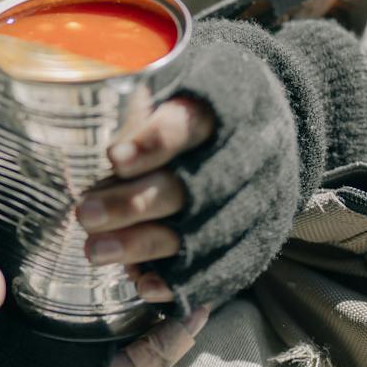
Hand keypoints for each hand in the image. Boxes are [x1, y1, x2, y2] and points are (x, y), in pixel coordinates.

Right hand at [0, 244, 209, 366]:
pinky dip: (124, 310)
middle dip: (165, 335)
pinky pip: (91, 336)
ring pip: (109, 355)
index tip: (189, 304)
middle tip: (203, 277)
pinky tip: (142, 266)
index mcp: (4, 364)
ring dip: (149, 323)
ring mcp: (24, 355)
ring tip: (184, 270)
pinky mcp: (25, 332)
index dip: (155, 354)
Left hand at [71, 18, 366, 315]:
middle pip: (190, 187)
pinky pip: (218, 269)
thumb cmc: (209, 105)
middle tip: (84, 213)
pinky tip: (142, 283)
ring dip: (143, 244)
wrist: (282, 127)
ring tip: (94, 250)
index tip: (113, 158)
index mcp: (231, 108)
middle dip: (133, 204)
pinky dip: (179, 280)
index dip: (155, 142)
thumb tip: (99, 137)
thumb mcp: (186, 82)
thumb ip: (147, 106)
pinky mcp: (256, 241)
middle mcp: (251, 158)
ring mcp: (257, 204)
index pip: (191, 124)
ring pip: (198, 233)